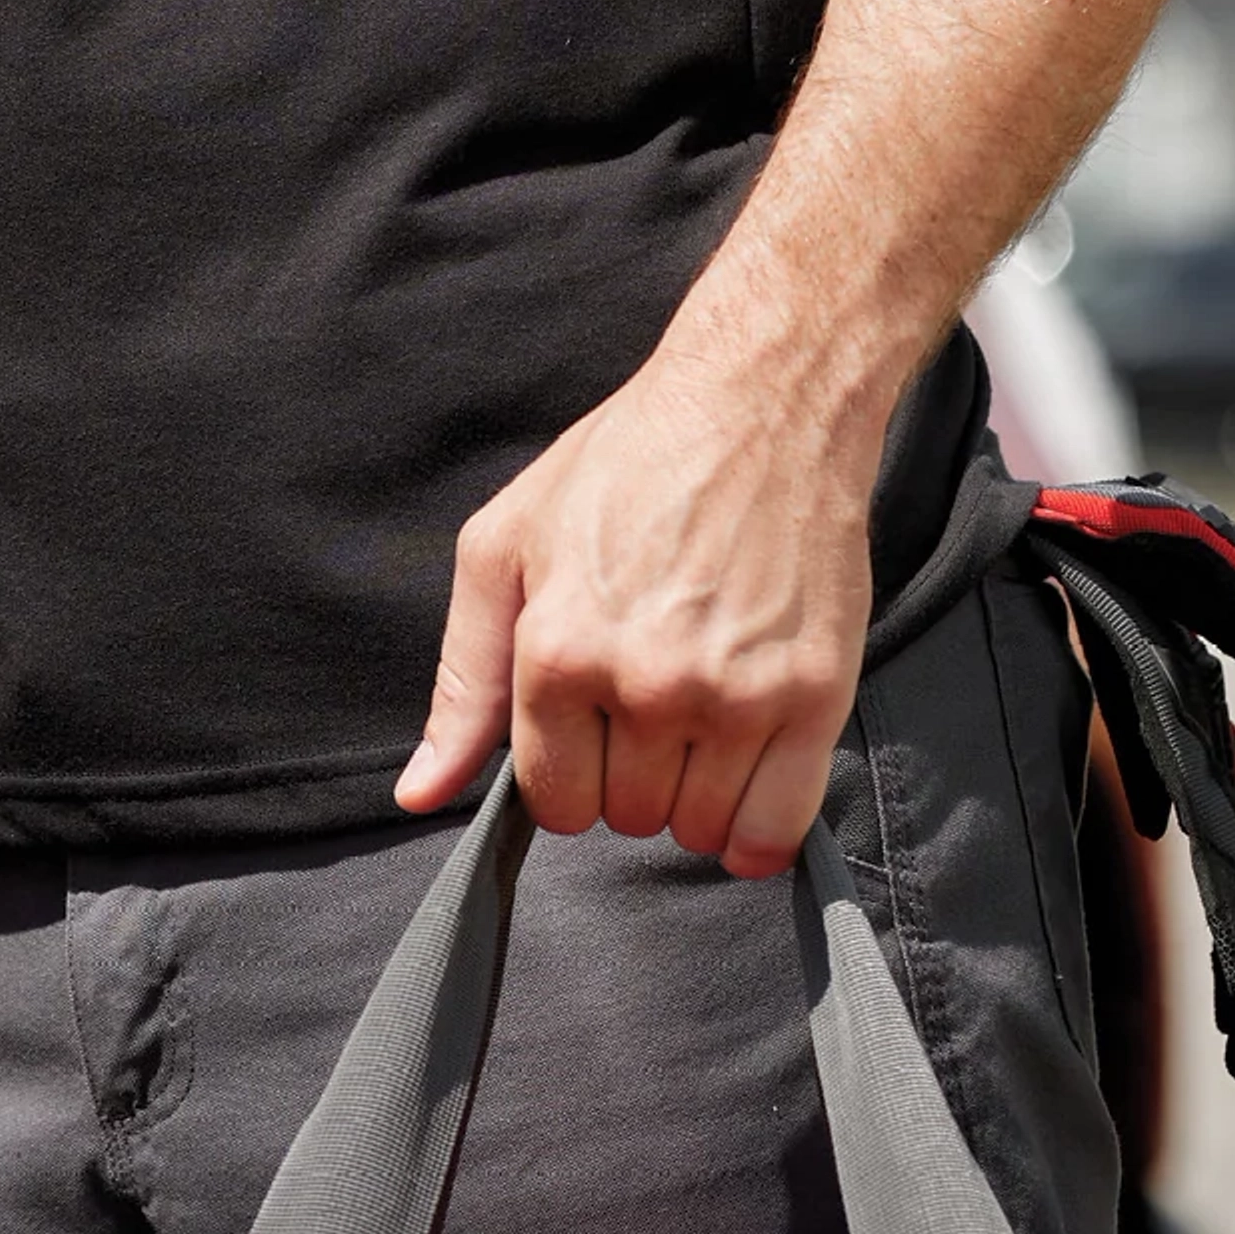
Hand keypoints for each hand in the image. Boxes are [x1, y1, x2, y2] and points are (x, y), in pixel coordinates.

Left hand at [394, 350, 878, 876]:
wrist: (760, 403)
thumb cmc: (627, 463)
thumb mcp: (506, 546)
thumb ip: (462, 681)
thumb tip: (420, 793)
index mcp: (558, 650)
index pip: (554, 800)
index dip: (569, 770)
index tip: (591, 720)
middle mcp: (644, 683)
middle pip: (627, 817)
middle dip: (630, 774)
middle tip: (651, 694)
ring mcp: (734, 695)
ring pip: (699, 830)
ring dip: (696, 794)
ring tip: (702, 711)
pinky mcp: (814, 694)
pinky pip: (777, 829)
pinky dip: (760, 830)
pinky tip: (749, 780)